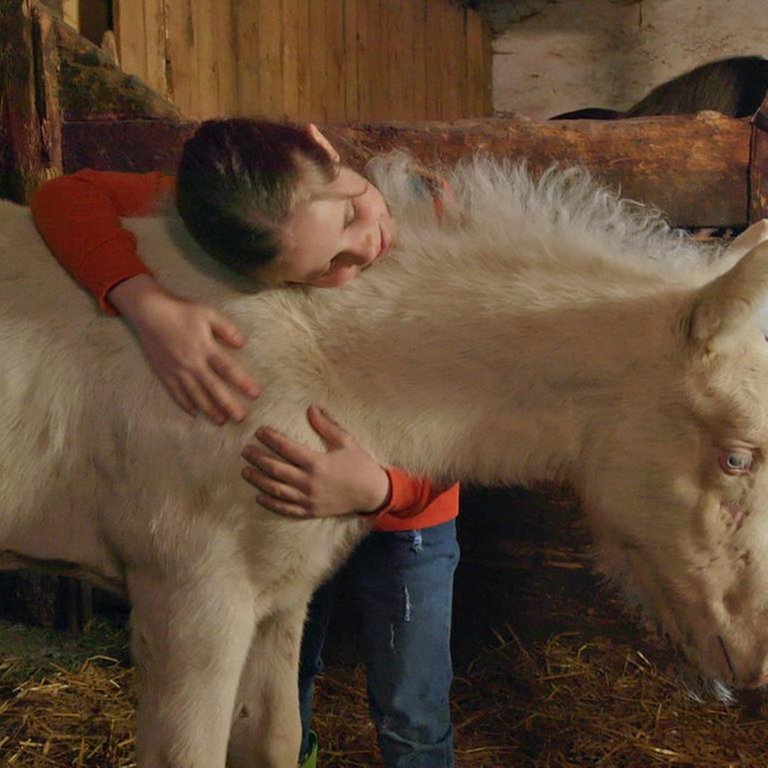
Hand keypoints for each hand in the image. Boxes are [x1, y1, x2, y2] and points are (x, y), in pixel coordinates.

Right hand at [108, 275, 259, 423]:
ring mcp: (177, 370)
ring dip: (209, 409)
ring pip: (195, 395)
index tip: (255, 394)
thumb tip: (242, 344)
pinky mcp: (164, 373)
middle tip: (240, 419)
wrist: (149, 313)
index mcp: (205, 348)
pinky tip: (194, 414)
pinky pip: (176, 393)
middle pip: (213, 388)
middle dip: (228, 404)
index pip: (228, 369)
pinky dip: (185, 404)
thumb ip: (226, 329)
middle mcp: (192, 363)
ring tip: (221, 422)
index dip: (243, 382)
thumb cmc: (181, 311)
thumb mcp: (208, 313)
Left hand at [241, 405, 390, 517]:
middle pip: (275, 469)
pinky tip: (259, 497)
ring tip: (245, 472)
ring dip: (258, 480)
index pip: (286, 448)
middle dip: (258, 459)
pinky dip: (271, 504)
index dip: (270, 439)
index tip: (259, 432)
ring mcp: (308, 499)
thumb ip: (326, 426)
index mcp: (317, 463)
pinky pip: (286, 509)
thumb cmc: (361, 464)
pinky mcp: (311, 511)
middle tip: (245, 451)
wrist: (373, 493)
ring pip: (276, 490)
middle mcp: (309, 482)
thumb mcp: (346, 441)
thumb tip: (311, 408)